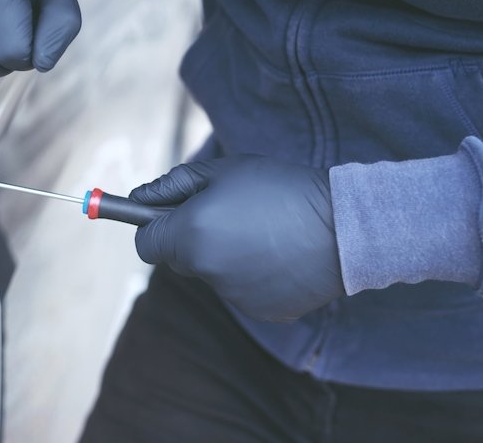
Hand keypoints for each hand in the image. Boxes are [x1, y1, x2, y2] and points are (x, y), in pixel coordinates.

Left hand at [131, 156, 343, 321]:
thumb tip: (138, 198)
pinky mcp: (259, 311)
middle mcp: (204, 270)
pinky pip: (240, 290)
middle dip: (189, 238)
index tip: (169, 214)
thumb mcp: (222, 171)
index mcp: (190, 235)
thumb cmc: (280, 188)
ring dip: (223, 254)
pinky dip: (251, 274)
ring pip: (211, 273)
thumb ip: (173, 185)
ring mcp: (232, 295)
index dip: (153, 226)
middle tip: (225, 212)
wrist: (344, 225)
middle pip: (177, 259)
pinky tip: (278, 253)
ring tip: (262, 230)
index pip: (144, 243)